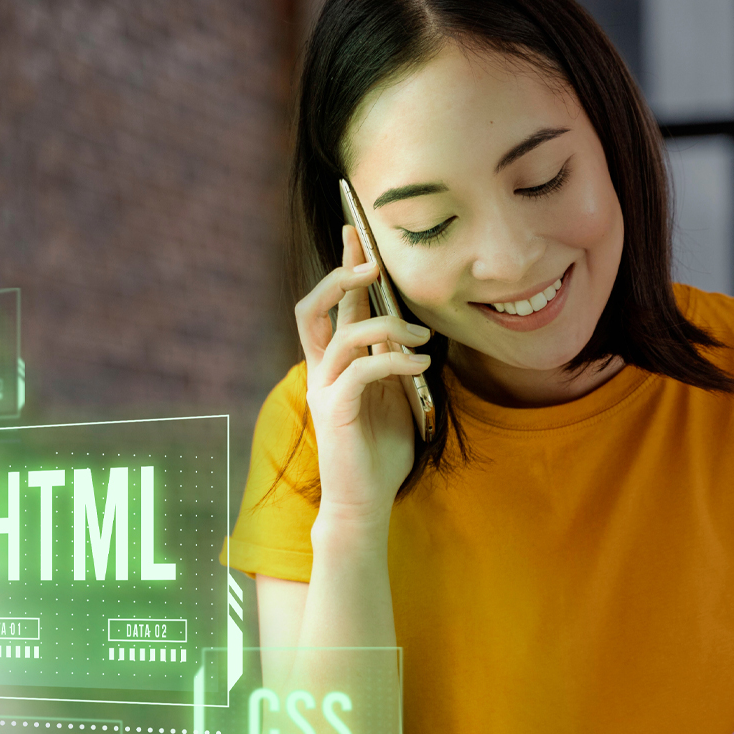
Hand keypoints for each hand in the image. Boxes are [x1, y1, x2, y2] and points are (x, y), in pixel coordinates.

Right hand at [295, 225, 431, 523]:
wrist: (365, 501)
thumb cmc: (381, 451)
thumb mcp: (396, 394)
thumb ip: (394, 360)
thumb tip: (412, 325)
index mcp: (334, 363)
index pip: (334, 305)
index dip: (344, 266)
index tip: (357, 232)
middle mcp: (321, 371)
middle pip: (313, 308)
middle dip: (342, 278)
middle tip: (374, 266)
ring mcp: (324, 390)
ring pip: (339, 334)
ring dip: (384, 325)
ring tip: (420, 336)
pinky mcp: (335, 412)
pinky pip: (361, 370)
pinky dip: (393, 359)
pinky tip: (419, 363)